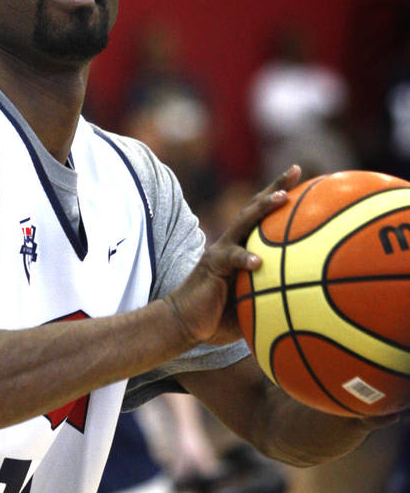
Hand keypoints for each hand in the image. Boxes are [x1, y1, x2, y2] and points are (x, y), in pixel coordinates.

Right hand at [164, 165, 301, 346]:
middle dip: (276, 186)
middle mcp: (232, 242)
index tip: (303, 179)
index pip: (263, 217)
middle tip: (296, 170)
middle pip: (255, 208)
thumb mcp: (253, 304)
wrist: (184, 323)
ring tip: (281, 198)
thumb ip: (273, 296)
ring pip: (243, 223)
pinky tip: (257, 262)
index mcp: (243, 248)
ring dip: (263, 208)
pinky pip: (231, 258)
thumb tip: (309, 303)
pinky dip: (244, 258)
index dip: (280, 196)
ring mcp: (221, 251)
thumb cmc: (219, 317)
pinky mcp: (212, 265)